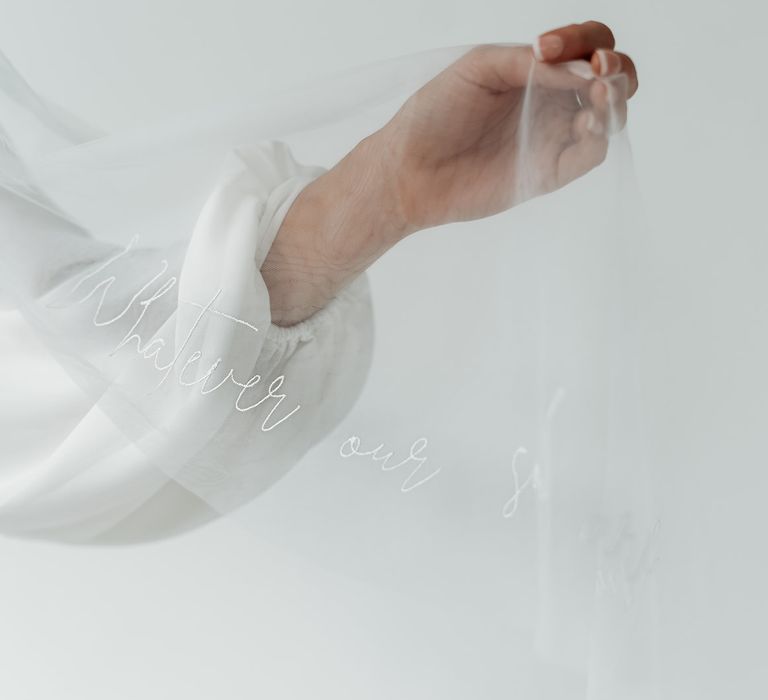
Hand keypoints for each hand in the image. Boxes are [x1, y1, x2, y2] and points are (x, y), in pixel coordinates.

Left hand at [378, 21, 637, 230]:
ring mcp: (553, 137)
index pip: (585, 45)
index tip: (546, 47)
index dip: (583, 39)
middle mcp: (551, 102)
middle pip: (612, 77)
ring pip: (610, 115)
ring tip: (595, 96)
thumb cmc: (436, 113)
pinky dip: (599, 137)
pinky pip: (591, 154)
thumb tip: (584, 70)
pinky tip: (585, 124)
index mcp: (536, 71)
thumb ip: (530, 63)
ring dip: (613, 100)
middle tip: (599, 67)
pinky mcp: (550, 173)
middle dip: (616, 66)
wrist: (410, 169)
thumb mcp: (480, 67)